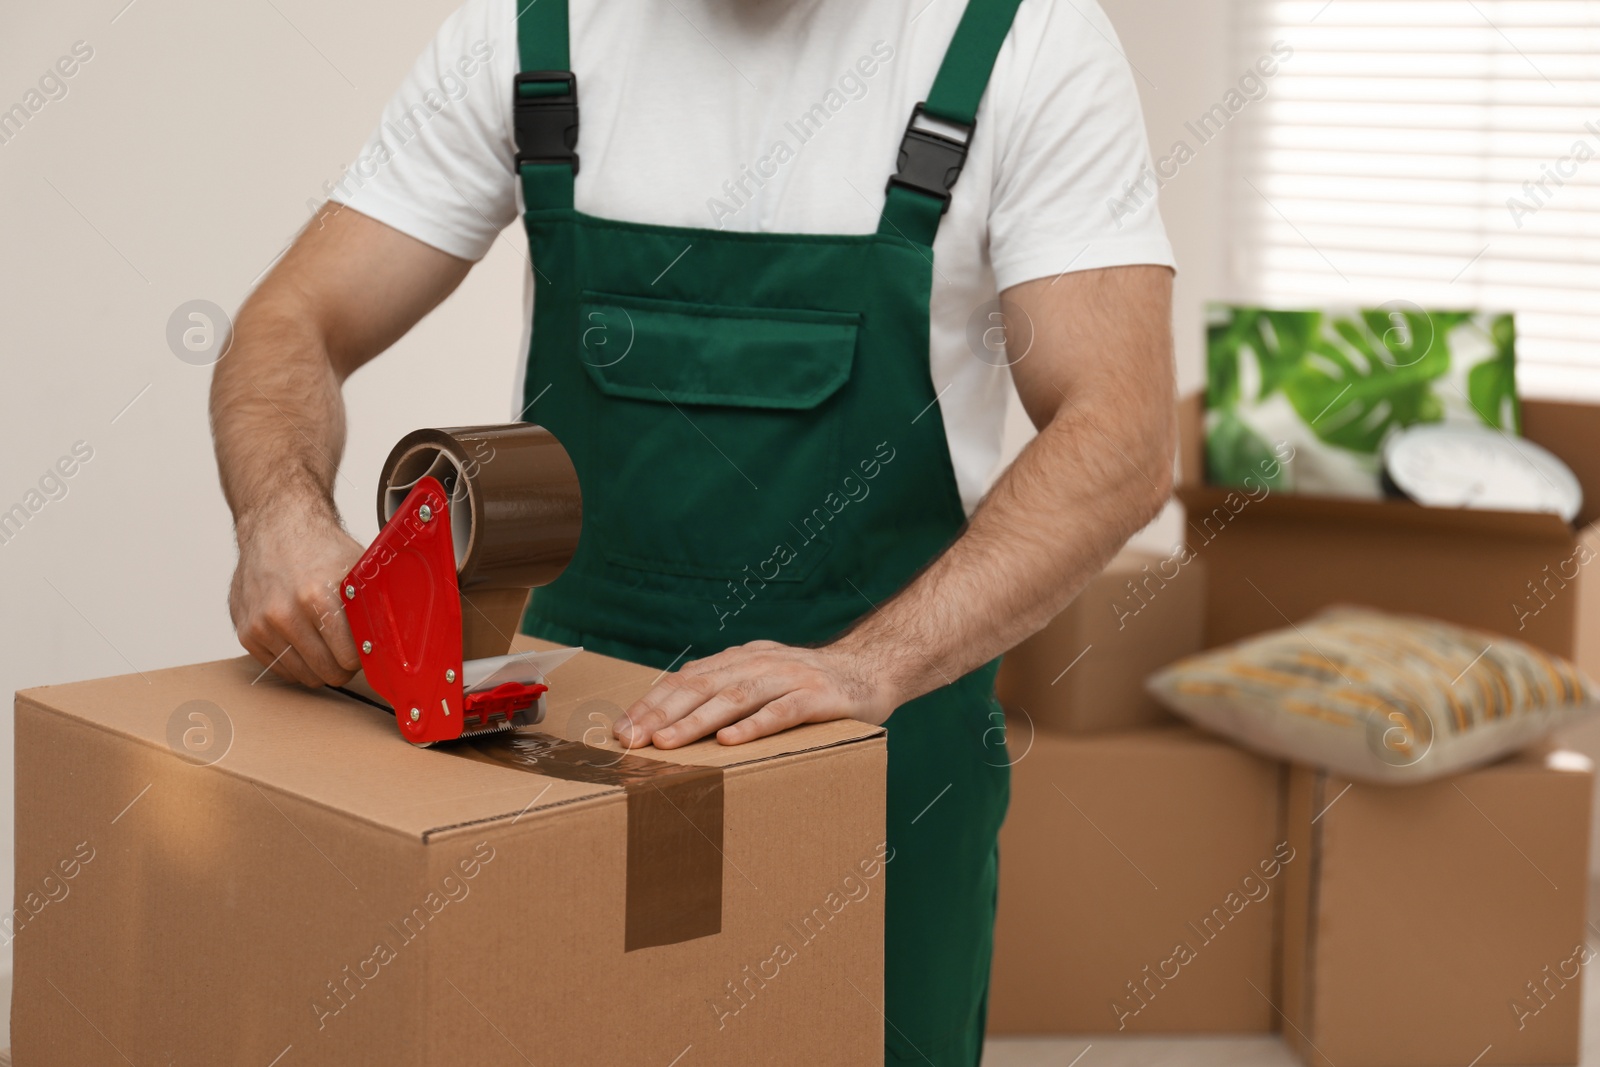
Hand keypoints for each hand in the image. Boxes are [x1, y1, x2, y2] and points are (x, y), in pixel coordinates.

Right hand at [229, 501, 365, 686]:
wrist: (275, 527)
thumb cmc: (319, 547)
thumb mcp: (357, 568)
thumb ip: (374, 601)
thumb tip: (400, 632)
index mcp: (317, 597)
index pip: (349, 657)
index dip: (362, 656)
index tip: (366, 648)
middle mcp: (284, 613)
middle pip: (327, 671)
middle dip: (344, 665)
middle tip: (349, 651)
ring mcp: (261, 625)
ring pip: (303, 675)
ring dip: (320, 665)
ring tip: (328, 645)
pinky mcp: (246, 632)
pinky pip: (278, 668)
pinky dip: (296, 661)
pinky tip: (305, 641)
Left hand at [613, 640, 903, 749]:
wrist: (872, 669)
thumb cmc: (808, 685)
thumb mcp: (762, 679)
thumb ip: (726, 691)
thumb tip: (670, 721)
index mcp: (739, 660)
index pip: (686, 679)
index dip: (652, 703)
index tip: (621, 729)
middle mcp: (759, 663)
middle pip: (702, 687)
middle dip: (662, 714)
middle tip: (631, 739)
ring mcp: (790, 677)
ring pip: (735, 698)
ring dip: (697, 720)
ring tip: (666, 742)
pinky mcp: (819, 697)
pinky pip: (782, 712)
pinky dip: (754, 725)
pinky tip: (730, 741)